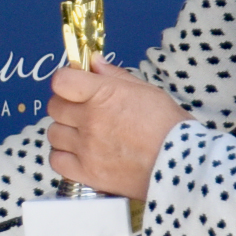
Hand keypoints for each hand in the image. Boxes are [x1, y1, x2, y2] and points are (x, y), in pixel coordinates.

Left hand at [45, 62, 183, 198]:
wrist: (182, 164)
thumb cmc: (169, 126)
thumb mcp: (146, 91)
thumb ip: (115, 76)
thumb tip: (94, 62)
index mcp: (104, 95)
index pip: (61, 81)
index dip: (65, 81)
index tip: (73, 85)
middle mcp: (91, 120)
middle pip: (55, 106)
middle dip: (65, 105)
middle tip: (81, 110)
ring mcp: (87, 148)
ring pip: (53, 133)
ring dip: (65, 131)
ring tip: (83, 134)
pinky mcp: (88, 173)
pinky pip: (56, 160)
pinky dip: (63, 156)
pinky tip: (80, 153)